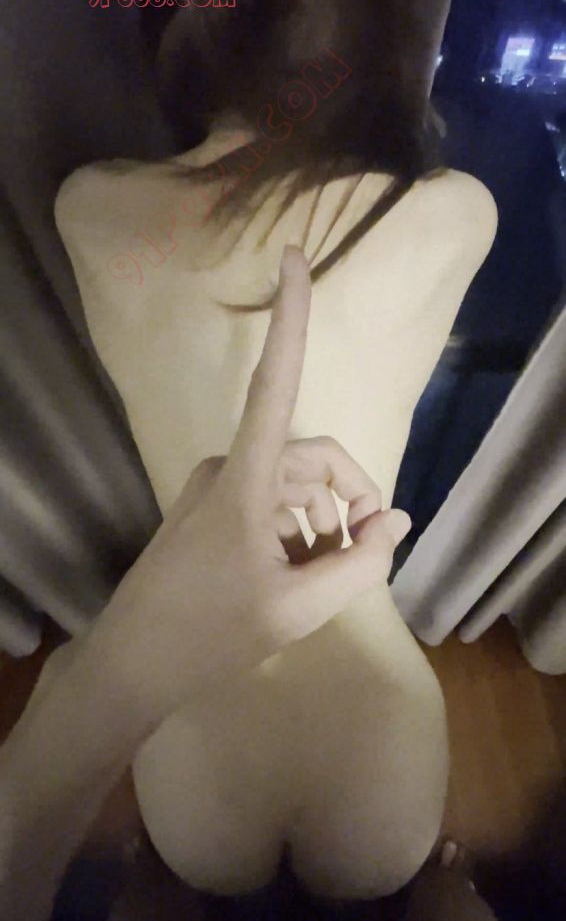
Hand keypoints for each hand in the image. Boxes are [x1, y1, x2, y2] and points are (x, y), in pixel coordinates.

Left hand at [85, 245, 410, 723]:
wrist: (134, 664)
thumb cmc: (214, 632)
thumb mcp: (301, 606)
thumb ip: (361, 562)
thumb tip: (396, 520)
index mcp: (247, 477)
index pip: (275, 382)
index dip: (292, 318)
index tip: (294, 256)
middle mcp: (231, 467)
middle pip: (313, 458)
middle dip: (351, 497)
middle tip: (368, 554)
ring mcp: (217, 489)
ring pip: (295, 485)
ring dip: (325, 522)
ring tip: (331, 577)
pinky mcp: (211, 510)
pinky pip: (272, 503)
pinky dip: (299, 530)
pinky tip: (303, 575)